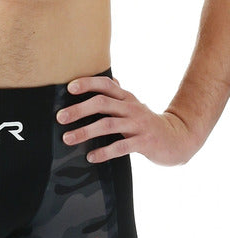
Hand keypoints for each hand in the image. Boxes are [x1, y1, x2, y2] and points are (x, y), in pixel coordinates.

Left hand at [56, 75, 197, 165]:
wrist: (177, 139)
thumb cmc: (147, 123)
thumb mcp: (133, 106)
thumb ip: (118, 95)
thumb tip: (105, 80)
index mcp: (127, 98)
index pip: (105, 85)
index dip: (88, 83)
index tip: (69, 88)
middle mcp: (131, 108)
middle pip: (102, 103)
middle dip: (79, 109)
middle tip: (60, 117)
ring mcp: (138, 125)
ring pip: (108, 125)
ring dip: (85, 131)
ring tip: (68, 138)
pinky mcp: (144, 142)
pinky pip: (121, 146)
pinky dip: (104, 152)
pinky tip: (90, 157)